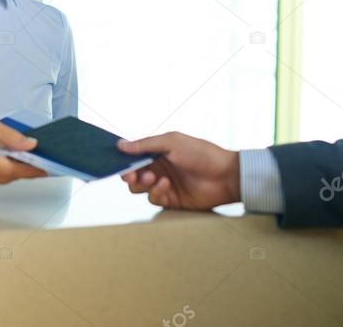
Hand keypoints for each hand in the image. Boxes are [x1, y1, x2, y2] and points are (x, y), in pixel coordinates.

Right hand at [118, 131, 239, 209]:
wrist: (224, 175)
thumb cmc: (200, 153)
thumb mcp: (171, 142)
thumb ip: (145, 145)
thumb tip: (120, 145)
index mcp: (158, 153)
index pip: (133, 157)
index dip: (123, 160)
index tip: (118, 162)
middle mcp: (159, 169)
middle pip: (133, 175)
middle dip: (129, 175)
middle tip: (132, 174)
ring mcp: (164, 185)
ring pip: (140, 189)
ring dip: (142, 183)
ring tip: (154, 178)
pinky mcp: (171, 201)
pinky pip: (154, 199)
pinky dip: (156, 192)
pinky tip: (166, 185)